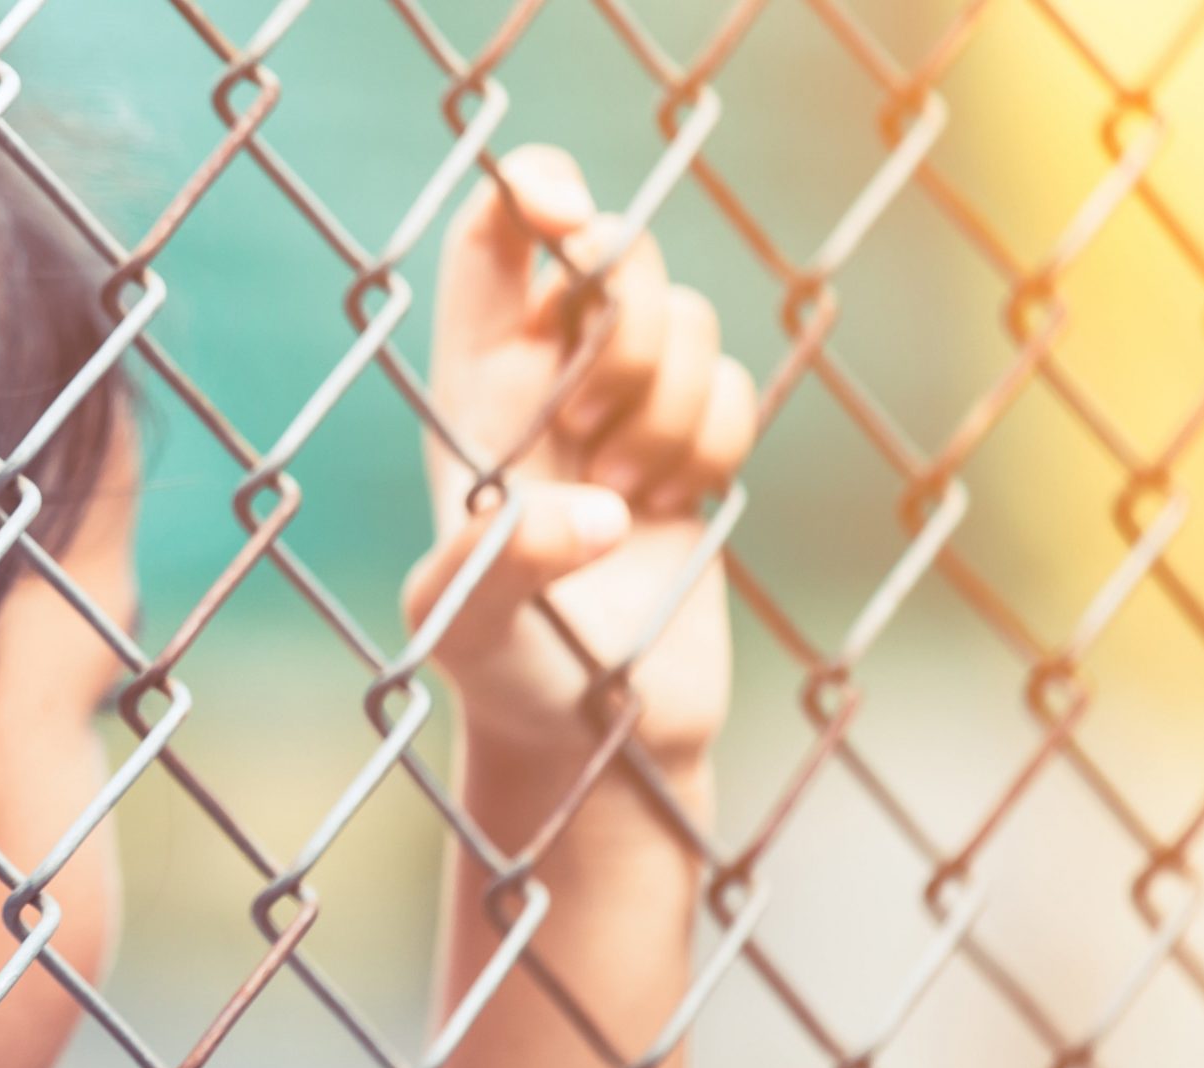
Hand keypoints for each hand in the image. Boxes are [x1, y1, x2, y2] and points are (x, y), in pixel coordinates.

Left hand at [404, 146, 758, 762]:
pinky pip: (733, 384)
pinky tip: (671, 513)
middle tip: (594, 444)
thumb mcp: (469, 629)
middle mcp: (543, 379)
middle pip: (612, 254)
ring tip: (624, 502)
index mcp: (469, 388)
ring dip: (670, 413)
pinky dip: (714, 445)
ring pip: (686, 318)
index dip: (530, 191)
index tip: (570, 220)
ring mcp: (622, 407)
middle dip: (628, 336)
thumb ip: (499, 564)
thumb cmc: (506, 682)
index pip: (490, 239)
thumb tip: (587, 514)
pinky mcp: (691, 443)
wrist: (594, 740)